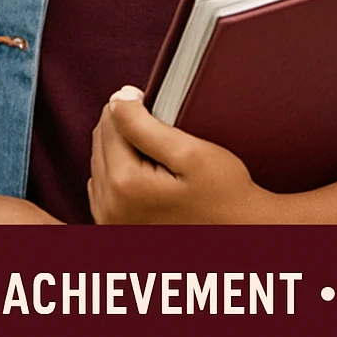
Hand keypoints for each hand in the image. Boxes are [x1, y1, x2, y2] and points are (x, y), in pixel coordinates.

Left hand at [88, 86, 280, 224]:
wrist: (237, 235)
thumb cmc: (222, 194)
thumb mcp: (189, 152)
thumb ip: (144, 124)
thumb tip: (116, 100)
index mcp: (124, 185)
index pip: (110, 122)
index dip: (133, 106)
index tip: (157, 109)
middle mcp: (110, 208)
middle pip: (100, 142)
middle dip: (126, 129)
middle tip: (163, 138)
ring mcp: (110, 223)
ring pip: (99, 163)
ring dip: (121, 151)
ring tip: (158, 158)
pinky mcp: (114, 230)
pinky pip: (102, 187)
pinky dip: (119, 174)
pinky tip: (147, 177)